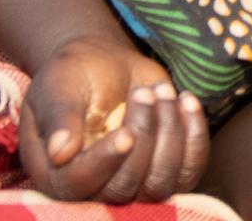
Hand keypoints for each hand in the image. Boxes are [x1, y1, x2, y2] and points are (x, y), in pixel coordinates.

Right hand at [21, 32, 210, 202]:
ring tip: (161, 91)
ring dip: (170, 134)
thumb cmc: (73, 74)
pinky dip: (195, 136)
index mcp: (56, 172)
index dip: (104, 163)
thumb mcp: (58, 88)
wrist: (104, 63)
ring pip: (160, 184)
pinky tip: (186, 100)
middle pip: (124, 188)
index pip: (79, 185)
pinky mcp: (165, 168)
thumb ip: (59, 118)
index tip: (125, 133)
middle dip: (143, 137)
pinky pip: (189, 170)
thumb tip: (60, 152)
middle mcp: (93, 187)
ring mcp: (133, 182)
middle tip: (142, 92)